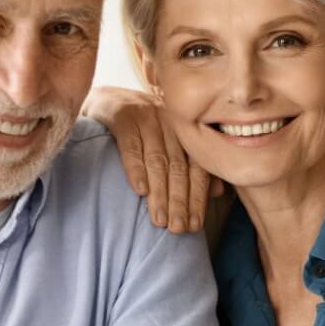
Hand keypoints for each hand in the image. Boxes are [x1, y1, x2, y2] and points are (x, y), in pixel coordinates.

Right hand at [81, 86, 222, 232]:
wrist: (107, 97)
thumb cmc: (141, 126)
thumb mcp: (169, 142)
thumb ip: (192, 165)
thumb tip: (217, 192)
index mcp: (184, 131)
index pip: (196, 168)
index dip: (197, 197)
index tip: (195, 226)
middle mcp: (170, 123)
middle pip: (178, 167)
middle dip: (180, 200)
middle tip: (178, 228)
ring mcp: (147, 118)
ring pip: (157, 161)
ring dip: (160, 193)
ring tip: (160, 219)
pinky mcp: (123, 117)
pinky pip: (131, 146)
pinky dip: (136, 169)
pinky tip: (141, 190)